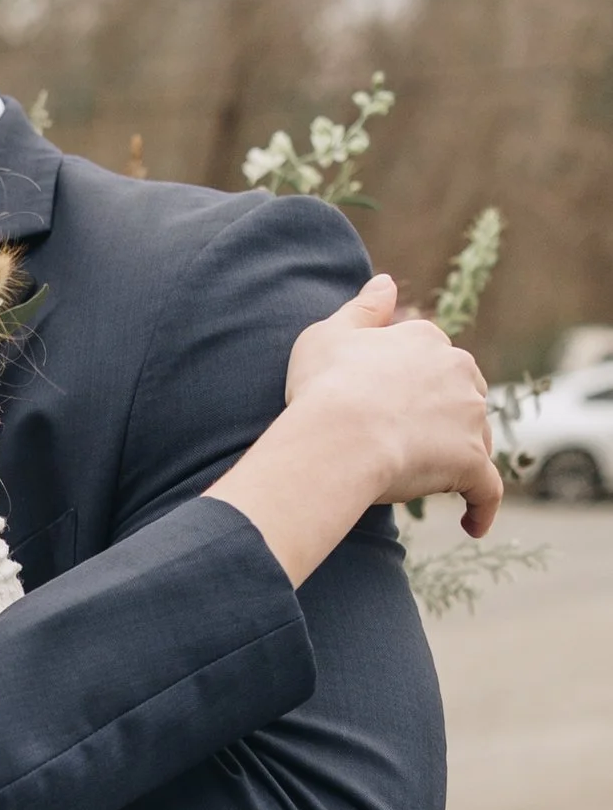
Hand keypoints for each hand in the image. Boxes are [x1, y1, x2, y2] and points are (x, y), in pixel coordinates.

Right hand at [284, 274, 502, 535]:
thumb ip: (362, 309)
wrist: (337, 435)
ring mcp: (469, 417)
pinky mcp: (471, 461)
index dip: (412, 387)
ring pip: (475, 439)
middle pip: (462, 397)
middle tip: (407, 447)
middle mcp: (458, 370)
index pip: (433, 361)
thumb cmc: (323, 387)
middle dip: (444, 419)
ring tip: (429, 484)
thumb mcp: (328, 334)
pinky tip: (471, 526)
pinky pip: (486, 490)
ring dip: (459, 459)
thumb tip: (386, 282)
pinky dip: (481, 508)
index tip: (391, 409)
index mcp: (425, 339)